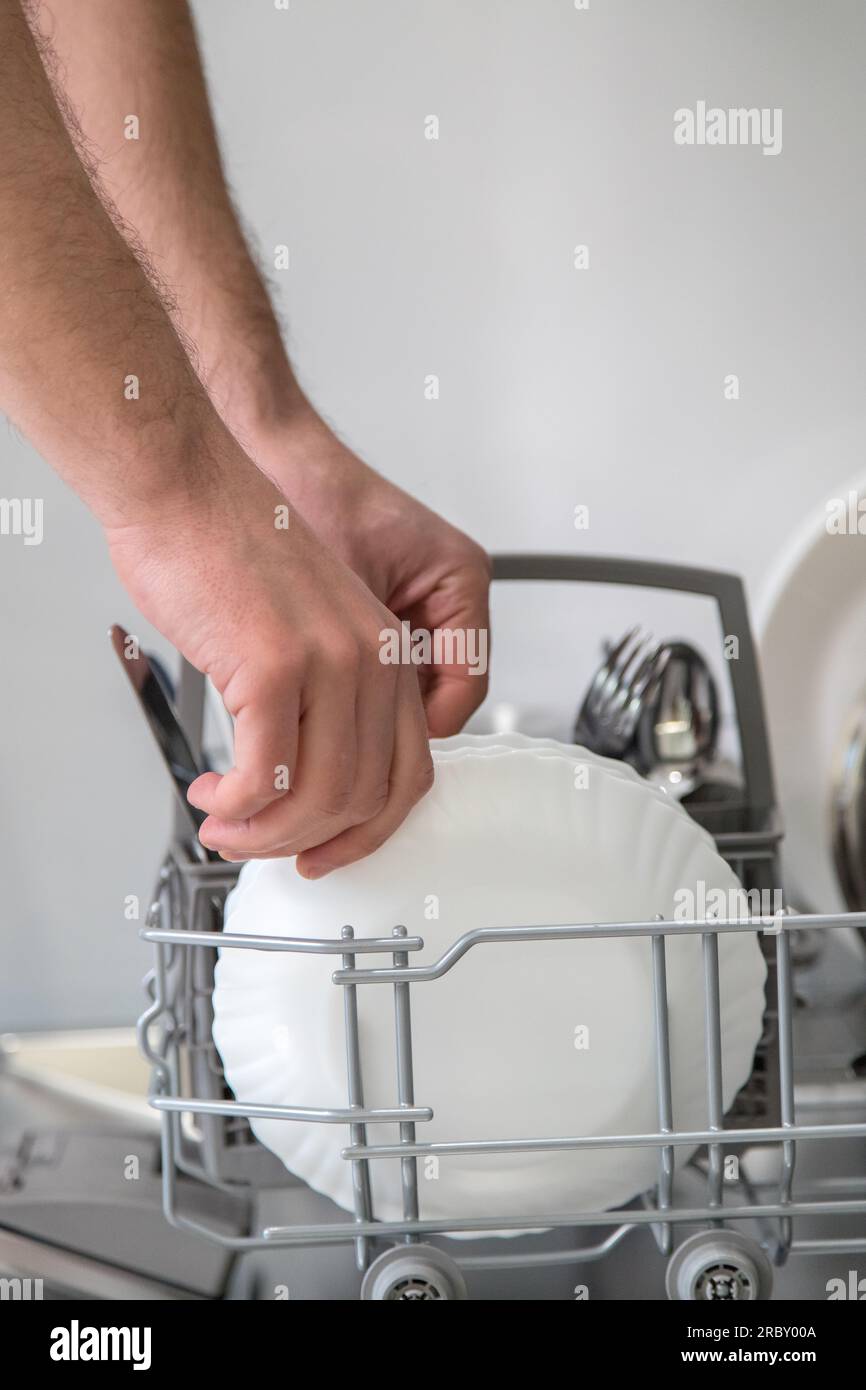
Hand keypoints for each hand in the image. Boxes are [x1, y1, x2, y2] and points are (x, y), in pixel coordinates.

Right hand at [105, 453, 433, 875]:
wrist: (185, 486)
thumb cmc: (227, 547)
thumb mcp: (307, 623)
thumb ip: (322, 692)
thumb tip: (302, 775)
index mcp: (386, 652)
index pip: (409, 773)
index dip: (364, 831)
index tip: (320, 850)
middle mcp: (372, 659)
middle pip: (366, 798)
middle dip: (306, 841)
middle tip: (253, 841)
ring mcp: (330, 663)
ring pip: (321, 799)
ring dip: (265, 833)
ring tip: (224, 822)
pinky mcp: (275, 666)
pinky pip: (268, 778)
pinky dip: (237, 805)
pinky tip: (212, 793)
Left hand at [248, 406, 491, 735]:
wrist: (273, 457)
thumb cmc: (309, 496)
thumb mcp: (345, 592)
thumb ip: (368, 662)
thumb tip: (363, 736)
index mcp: (460, 579)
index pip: (465, 685)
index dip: (420, 726)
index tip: (375, 744)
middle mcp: (450, 592)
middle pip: (441, 691)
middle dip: (395, 723)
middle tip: (347, 745)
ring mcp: (422, 599)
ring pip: (412, 687)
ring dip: (373, 707)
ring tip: (327, 714)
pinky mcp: (389, 604)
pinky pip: (387, 667)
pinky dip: (357, 685)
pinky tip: (320, 689)